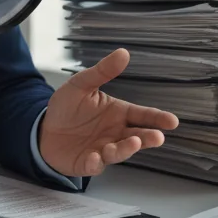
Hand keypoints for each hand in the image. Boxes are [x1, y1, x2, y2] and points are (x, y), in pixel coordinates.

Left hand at [38, 48, 178, 176]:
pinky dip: (96, 162)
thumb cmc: (67, 107)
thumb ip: (102, 72)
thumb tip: (123, 53)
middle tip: (158, 137)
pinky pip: (95, 165)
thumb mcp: (81, 84)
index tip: (172, 121)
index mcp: (118, 113)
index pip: (142, 115)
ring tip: (132, 143)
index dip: (158, 118)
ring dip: (126, 149)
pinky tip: (95, 156)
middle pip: (137, 136)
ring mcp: (103, 149)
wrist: (44, 129)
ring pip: (119, 152)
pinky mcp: (88, 163)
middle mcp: (116, 133)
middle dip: (148, 138)